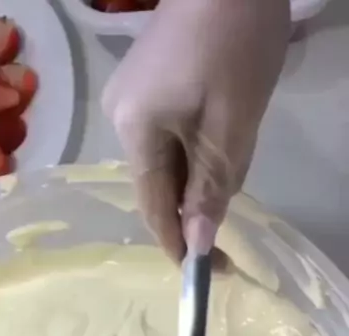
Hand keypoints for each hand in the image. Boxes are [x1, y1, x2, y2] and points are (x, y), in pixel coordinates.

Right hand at [103, 0, 289, 261]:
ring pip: (165, 159)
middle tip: (235, 193)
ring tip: (234, 143)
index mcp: (135, 130)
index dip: (177, 243)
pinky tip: (219, 127)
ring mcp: (128, 99)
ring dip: (200, 170)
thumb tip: (196, 245)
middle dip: (196, 201)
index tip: (206, 272)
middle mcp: (120, 118)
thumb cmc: (235, 44)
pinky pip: (167, 135)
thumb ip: (212, 187)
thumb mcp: (232, 124)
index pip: (153, 206)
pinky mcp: (143, 84)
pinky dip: (195, 146)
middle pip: (157, 184)